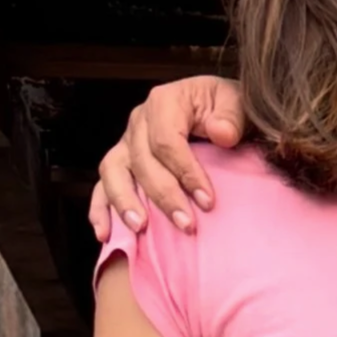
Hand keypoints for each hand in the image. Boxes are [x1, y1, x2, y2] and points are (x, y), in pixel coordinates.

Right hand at [90, 76, 247, 240]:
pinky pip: (102, 186)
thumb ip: (231, 116)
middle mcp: (139, 121)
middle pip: (142, 161)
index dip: (186, 173)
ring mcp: (126, 144)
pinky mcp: (121, 164)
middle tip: (186, 225)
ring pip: (113, 172)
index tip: (207, 201)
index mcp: (164, 102)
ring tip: (141, 228)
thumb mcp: (236, 103)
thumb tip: (221, 133)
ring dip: (125, 203)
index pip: (166, 140)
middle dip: (164, 196)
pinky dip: (101, 210)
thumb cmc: (225, 111)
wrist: (218, 113)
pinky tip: (105, 234)